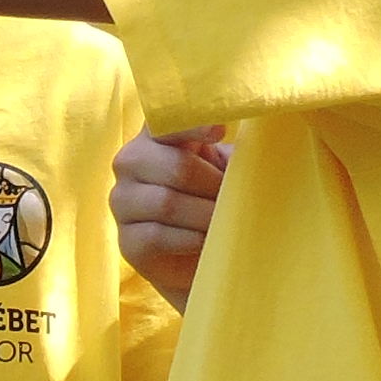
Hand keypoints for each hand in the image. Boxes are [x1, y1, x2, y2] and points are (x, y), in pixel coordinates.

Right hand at [110, 129, 224, 302]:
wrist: (200, 259)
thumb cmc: (213, 201)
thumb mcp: (224, 171)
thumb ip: (232, 154)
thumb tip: (257, 149)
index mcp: (155, 136)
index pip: (167, 121)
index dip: (193, 125)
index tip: (220, 131)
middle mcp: (130, 162)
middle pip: (176, 167)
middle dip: (213, 185)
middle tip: (235, 199)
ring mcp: (123, 202)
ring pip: (167, 203)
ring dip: (206, 214)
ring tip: (226, 221)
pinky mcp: (127, 240)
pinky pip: (157, 236)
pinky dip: (190, 239)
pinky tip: (205, 241)